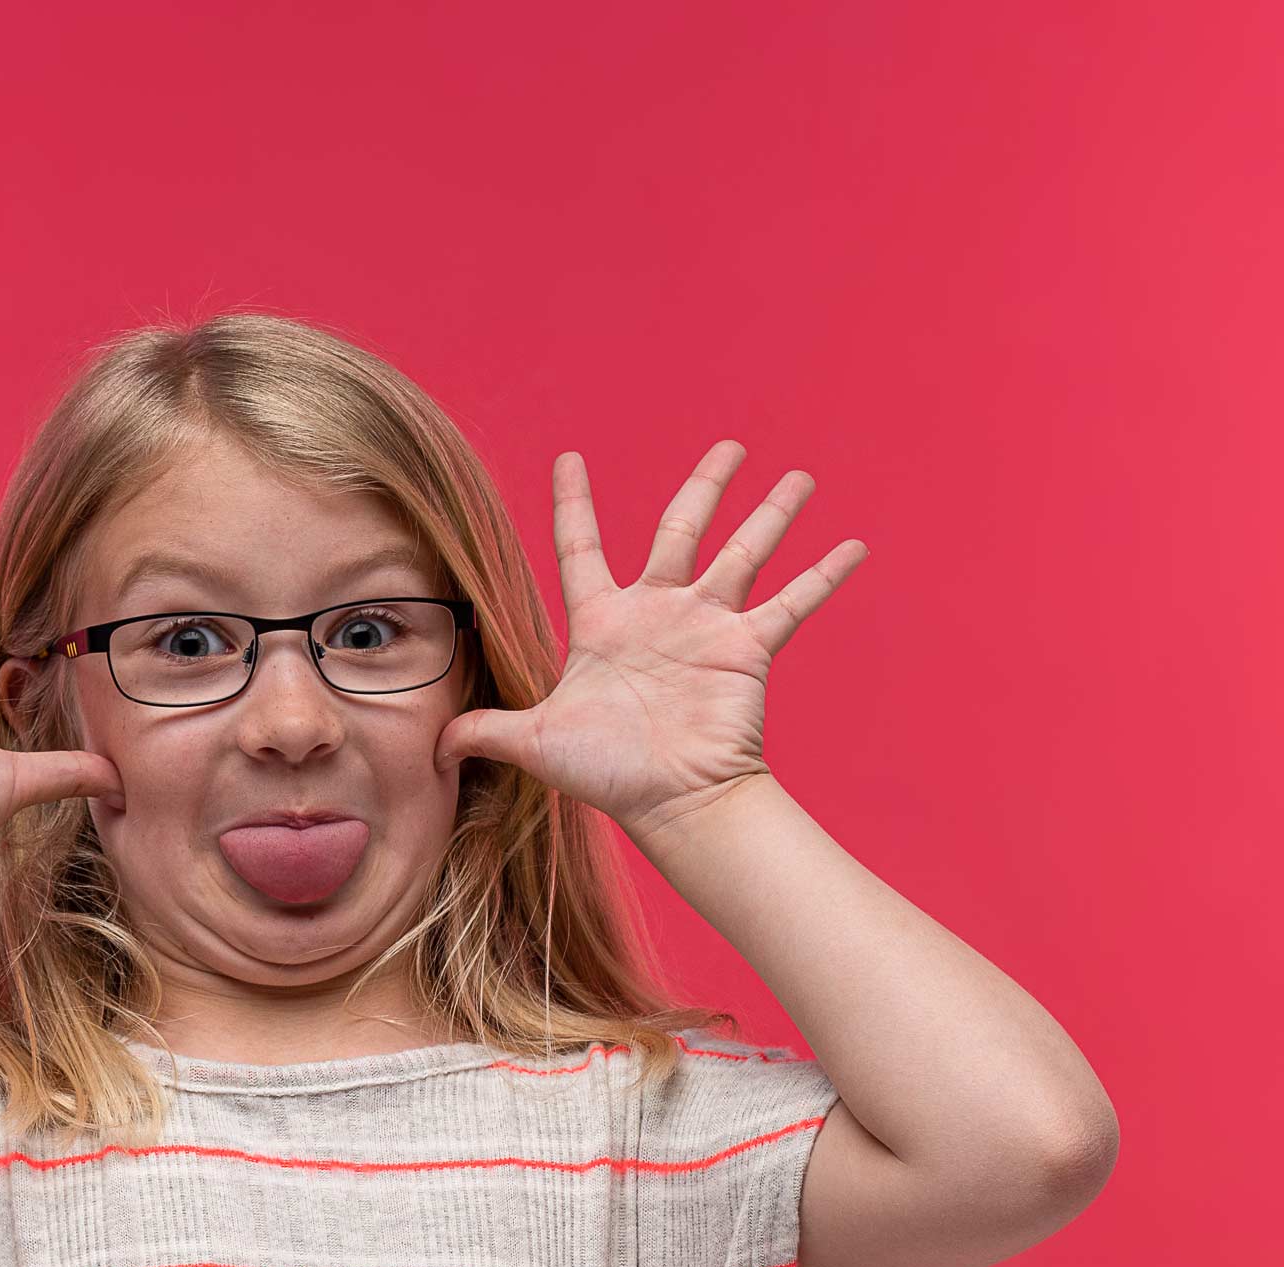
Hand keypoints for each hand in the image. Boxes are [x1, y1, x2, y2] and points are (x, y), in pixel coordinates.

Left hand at [434, 443, 865, 846]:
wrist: (673, 802)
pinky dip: (823, 574)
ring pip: (744, 551)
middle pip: (681, 529)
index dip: (573, 502)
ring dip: (772, 513)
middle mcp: (659, 613)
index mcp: (603, 622)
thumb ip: (483, 730)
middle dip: (706, 486)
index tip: (570, 456)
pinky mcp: (748, 648)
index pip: (580, 547)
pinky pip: (791, 602)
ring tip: (800, 476)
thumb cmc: (606, 774)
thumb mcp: (534, 743)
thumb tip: (429, 743)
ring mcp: (707, 626)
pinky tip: (854, 544)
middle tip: (729, 447)